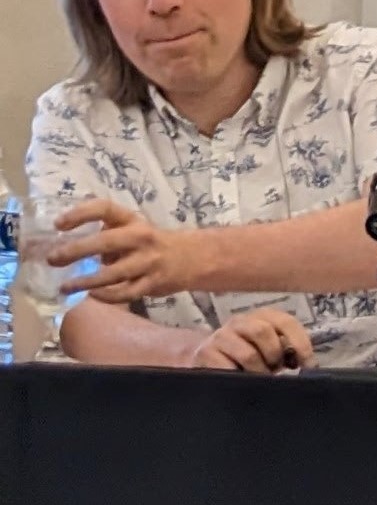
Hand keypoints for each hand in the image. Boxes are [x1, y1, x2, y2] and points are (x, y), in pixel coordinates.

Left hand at [47, 199, 205, 304]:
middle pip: (105, 241)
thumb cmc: (153, 243)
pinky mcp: (153, 284)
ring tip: (65, 287)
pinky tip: (92, 296)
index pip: (104, 209)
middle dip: (76, 250)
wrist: (194, 259)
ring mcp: (149, 262)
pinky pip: (125, 293)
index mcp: (133, 221)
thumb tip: (74, 250)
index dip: (80, 214)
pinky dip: (106, 296)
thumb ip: (108, 235)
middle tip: (53, 259)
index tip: (57, 224)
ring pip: (112, 273)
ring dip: (85, 281)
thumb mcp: (134, 230)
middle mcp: (142, 238)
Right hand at [187, 311, 313, 373]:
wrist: (206, 359)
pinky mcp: (205, 354)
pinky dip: (240, 379)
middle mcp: (239, 322)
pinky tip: (241, 382)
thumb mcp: (269, 349)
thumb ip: (287, 349)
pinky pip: (228, 369)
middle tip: (274, 369)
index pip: (285, 321)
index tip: (308, 365)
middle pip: (263, 332)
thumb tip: (309, 365)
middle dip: (274, 355)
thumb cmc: (248, 356)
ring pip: (248, 354)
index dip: (300, 343)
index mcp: (261, 316)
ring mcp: (220, 337)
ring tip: (258, 378)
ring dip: (259, 371)